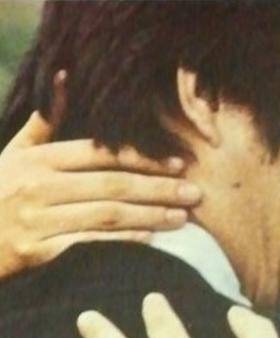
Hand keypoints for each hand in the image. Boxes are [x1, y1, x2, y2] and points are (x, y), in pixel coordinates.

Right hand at [0, 74, 201, 279]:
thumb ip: (44, 122)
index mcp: (39, 160)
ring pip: (106, 215)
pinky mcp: (37, 252)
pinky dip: (121, 242)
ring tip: (183, 218)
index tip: (179, 163)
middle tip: (195, 193)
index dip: (143, 158)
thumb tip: (64, 76)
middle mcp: (39, 186)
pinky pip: (88, 245)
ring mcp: (38, 220)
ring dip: (149, 216)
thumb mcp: (13, 154)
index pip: (101, 154)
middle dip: (158, 188)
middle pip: (112, 185)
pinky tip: (150, 240)